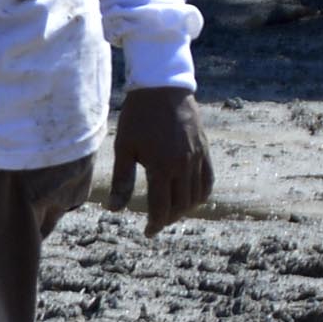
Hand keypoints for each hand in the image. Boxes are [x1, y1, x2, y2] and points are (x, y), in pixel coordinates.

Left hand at [106, 86, 210, 235]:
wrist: (163, 89)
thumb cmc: (138, 117)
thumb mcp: (124, 148)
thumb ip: (122, 180)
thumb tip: (114, 210)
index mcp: (162, 167)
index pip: (161, 207)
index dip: (154, 223)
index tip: (147, 232)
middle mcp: (184, 166)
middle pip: (181, 206)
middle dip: (168, 219)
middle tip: (156, 223)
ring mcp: (198, 158)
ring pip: (196, 196)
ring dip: (185, 210)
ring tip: (170, 212)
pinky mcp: (205, 150)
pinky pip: (208, 181)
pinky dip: (201, 195)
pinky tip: (190, 199)